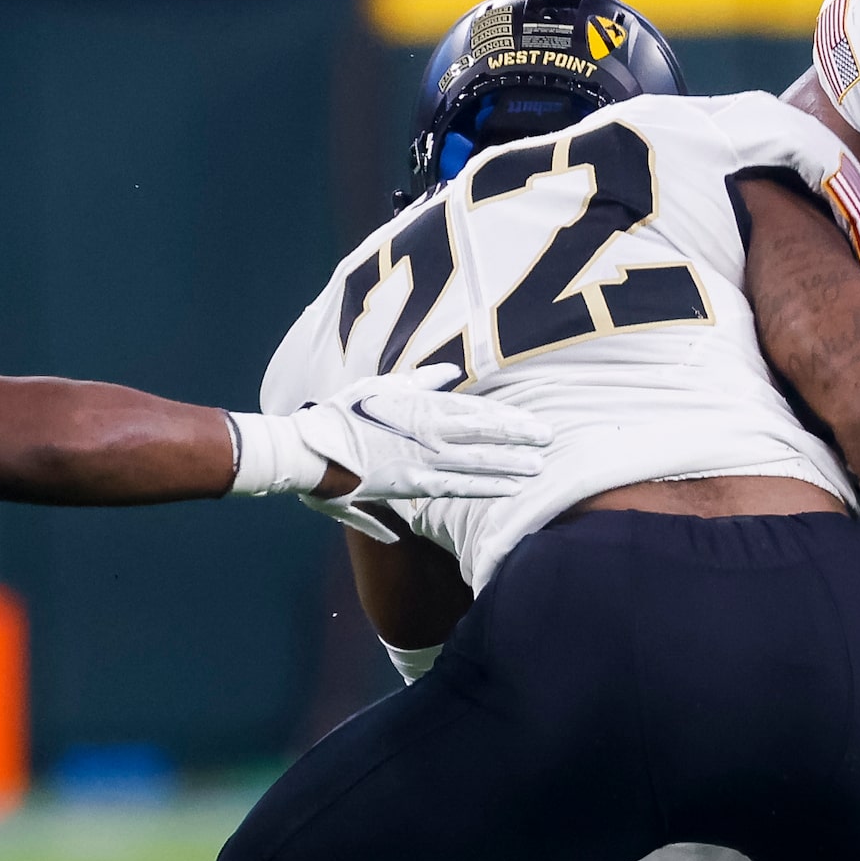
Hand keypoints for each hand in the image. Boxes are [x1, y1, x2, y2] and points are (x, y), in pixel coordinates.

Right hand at [295, 366, 552, 541]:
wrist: (309, 450)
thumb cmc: (339, 417)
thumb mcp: (380, 386)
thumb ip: (419, 380)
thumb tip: (448, 371)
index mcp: (420, 407)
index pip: (475, 412)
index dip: (507, 419)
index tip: (532, 423)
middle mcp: (428, 432)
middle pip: (484, 434)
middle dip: (518, 437)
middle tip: (550, 439)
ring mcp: (422, 458)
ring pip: (477, 460)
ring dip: (510, 463)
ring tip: (539, 466)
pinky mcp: (413, 483)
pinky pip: (458, 486)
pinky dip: (486, 486)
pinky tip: (511, 488)